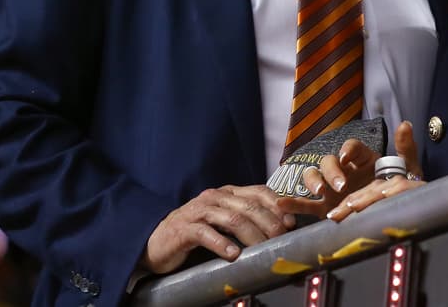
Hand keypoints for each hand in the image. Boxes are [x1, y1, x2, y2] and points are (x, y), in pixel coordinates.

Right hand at [141, 185, 296, 273]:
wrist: (157, 242)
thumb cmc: (195, 232)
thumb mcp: (224, 221)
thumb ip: (247, 219)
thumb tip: (280, 228)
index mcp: (228, 193)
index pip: (259, 192)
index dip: (277, 205)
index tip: (291, 222)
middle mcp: (215, 197)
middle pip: (249, 206)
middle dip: (269, 222)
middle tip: (281, 239)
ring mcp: (198, 211)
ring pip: (232, 218)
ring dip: (252, 234)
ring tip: (263, 248)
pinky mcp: (184, 229)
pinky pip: (206, 234)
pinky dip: (222, 244)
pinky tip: (233, 254)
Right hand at [277, 120, 422, 219]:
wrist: (392, 216)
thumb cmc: (398, 190)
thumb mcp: (407, 170)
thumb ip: (406, 149)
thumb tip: (405, 124)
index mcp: (362, 159)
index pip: (351, 147)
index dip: (347, 150)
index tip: (347, 157)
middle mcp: (343, 170)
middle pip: (328, 161)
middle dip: (331, 171)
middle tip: (340, 185)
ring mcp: (331, 188)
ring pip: (312, 176)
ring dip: (313, 181)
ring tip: (319, 193)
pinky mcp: (324, 206)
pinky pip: (305, 204)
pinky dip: (293, 202)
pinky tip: (282, 203)